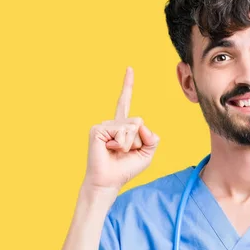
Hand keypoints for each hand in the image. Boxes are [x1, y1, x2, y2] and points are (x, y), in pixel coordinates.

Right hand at [83, 67, 159, 192]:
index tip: (129, 68)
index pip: (126, 102)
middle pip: (139, 122)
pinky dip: (121, 145)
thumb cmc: (125, 169)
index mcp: (123, 126)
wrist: (109, 181)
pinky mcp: (97, 130)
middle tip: (124, 153)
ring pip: (131, 127)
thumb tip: (140, 124)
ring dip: (129, 145)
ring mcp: (104, 125)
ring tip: (116, 152)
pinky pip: (121, 132)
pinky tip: (109, 150)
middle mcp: (112, 122)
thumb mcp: (147, 153)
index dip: (127, 85)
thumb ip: (152, 137)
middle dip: (139, 141)